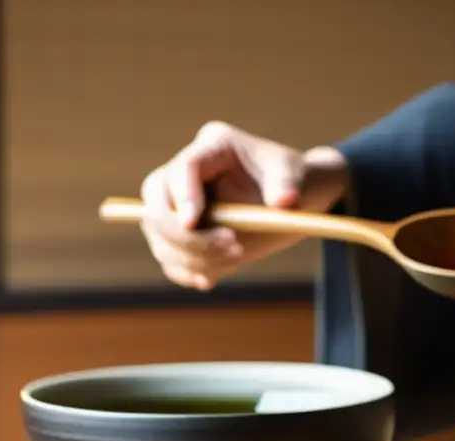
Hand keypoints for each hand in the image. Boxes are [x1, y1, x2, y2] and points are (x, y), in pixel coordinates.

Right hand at [139, 121, 350, 290]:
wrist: (297, 199)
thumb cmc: (296, 179)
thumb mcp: (298, 175)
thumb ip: (288, 184)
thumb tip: (284, 201)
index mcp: (214, 147)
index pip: (184, 167)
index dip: (183, 196)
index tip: (194, 223)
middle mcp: (186, 173)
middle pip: (156, 202)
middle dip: (185, 234)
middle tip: (233, 245)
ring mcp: (180, 204)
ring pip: (159, 235)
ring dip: (192, 257)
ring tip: (238, 255)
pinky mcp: (185, 234)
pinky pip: (170, 258)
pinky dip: (187, 272)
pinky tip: (211, 278)